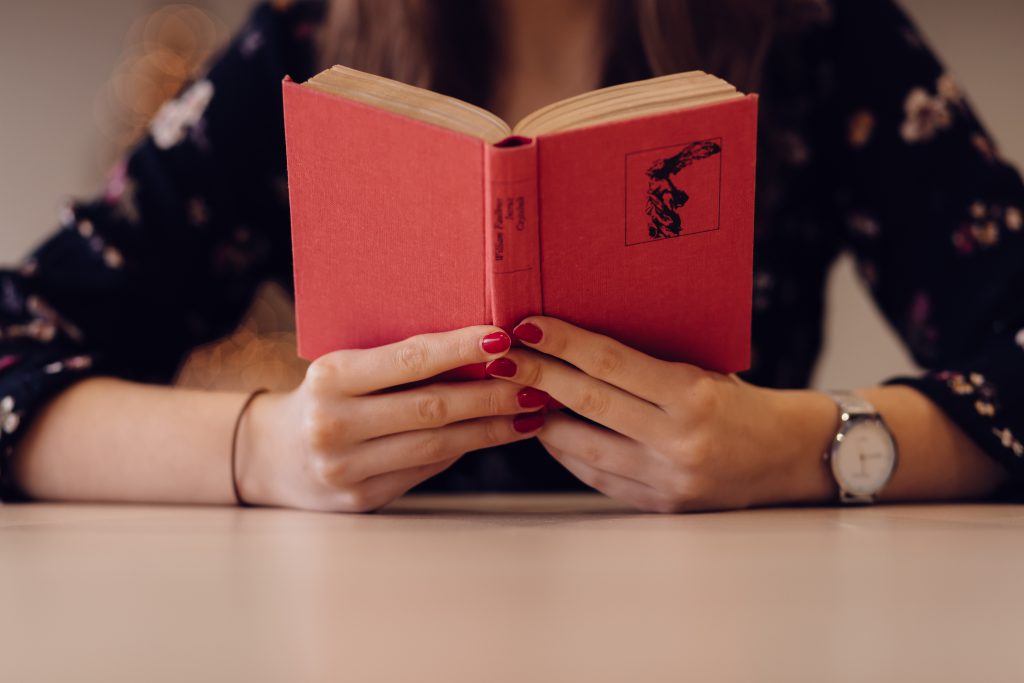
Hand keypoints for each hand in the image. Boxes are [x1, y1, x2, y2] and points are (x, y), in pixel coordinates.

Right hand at [236, 326, 548, 511]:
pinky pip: (427, 469)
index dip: (460, 348)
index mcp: (330, 377)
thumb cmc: (326, 396)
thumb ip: (399, 363)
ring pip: (437, 445)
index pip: (409, 359)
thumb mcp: (346, 368)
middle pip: (432, 407)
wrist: (272, 456)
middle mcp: (334, 424)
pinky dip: (466, 448)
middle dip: (492, 394)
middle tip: (536, 381)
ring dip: (492, 427)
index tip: (504, 336)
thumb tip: (483, 349)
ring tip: (531, 411)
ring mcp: (346, 468)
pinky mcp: (362, 499)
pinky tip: (497, 434)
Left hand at [488, 317, 838, 512]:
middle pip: (588, 403)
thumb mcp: (704, 369)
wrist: (786, 456)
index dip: (563, 343)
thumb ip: (648, 362)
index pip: (611, 363)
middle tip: (503, 356)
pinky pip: (598, 477)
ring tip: (515, 393)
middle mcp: (678, 440)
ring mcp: (667, 479)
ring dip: (543, 419)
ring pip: (583, 447)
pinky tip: (548, 431)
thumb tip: (578, 340)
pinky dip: (568, 453)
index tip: (527, 326)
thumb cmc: (739, 400)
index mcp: (692, 396)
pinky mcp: (660, 504)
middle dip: (538, 375)